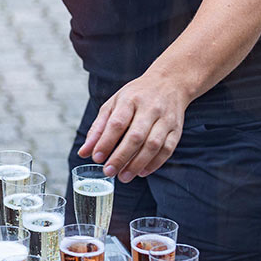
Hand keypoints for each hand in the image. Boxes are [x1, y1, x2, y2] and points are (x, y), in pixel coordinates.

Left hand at [77, 70, 193, 182]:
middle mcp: (150, 108)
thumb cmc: (136, 96)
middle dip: (121, 157)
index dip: (106, 142)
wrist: (169, 83)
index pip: (117, 123)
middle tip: (108, 172)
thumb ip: (98, 128)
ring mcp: (166, 119)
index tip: (96, 158)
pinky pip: (168, 149)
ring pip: (153, 145)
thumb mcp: (114, 104)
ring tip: (123, 176)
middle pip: (136, 136)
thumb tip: (84, 152)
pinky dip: (154, 163)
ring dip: (137, 164)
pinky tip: (141, 172)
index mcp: (130, 99)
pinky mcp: (176, 129)